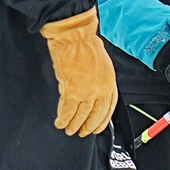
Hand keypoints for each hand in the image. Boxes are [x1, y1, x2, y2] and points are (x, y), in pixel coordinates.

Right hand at [39, 10, 117, 136]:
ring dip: (74, 125)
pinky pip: (68, 110)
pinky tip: (60, 122)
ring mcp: (87, 92)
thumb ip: (98, 80)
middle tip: (82, 132)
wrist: (75, 37)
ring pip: (81, 115)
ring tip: (69, 129)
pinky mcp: (72, 91)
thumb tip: (90, 91)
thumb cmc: (87, 45)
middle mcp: (100, 90)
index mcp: (110, 82)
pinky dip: (63, 118)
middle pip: (95, 114)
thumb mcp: (102, 64)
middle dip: (88, 126)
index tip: (97, 127)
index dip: (102, 120)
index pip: (109, 108)